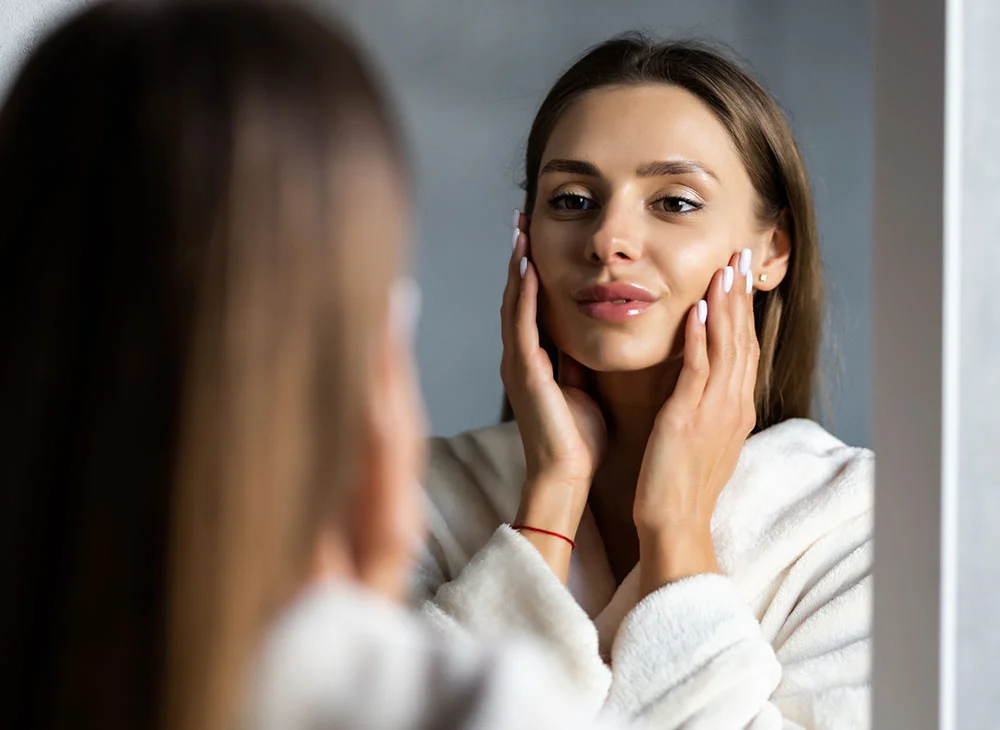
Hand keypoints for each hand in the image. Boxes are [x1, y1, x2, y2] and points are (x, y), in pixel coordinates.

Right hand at [502, 213, 605, 579]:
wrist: (567, 478)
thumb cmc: (579, 440)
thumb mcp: (583, 388)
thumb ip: (580, 360)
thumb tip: (593, 334)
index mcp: (534, 361)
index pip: (531, 305)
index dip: (532, 271)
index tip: (537, 238)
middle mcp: (519, 358)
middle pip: (516, 296)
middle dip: (518, 257)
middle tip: (522, 220)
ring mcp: (517, 364)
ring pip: (514, 304)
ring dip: (517, 266)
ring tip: (521, 230)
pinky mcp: (524, 373)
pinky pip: (522, 325)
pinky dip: (523, 294)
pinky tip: (528, 267)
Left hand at [633, 250, 758, 595]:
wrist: (676, 524)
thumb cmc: (682, 485)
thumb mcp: (703, 438)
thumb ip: (707, 405)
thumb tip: (704, 381)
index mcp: (735, 408)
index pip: (744, 347)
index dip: (744, 309)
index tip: (742, 274)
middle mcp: (733, 404)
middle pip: (743, 338)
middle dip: (742, 294)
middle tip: (743, 253)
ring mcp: (715, 411)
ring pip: (726, 346)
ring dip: (727, 304)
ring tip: (726, 267)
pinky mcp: (689, 418)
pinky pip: (698, 370)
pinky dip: (701, 337)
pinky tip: (699, 309)